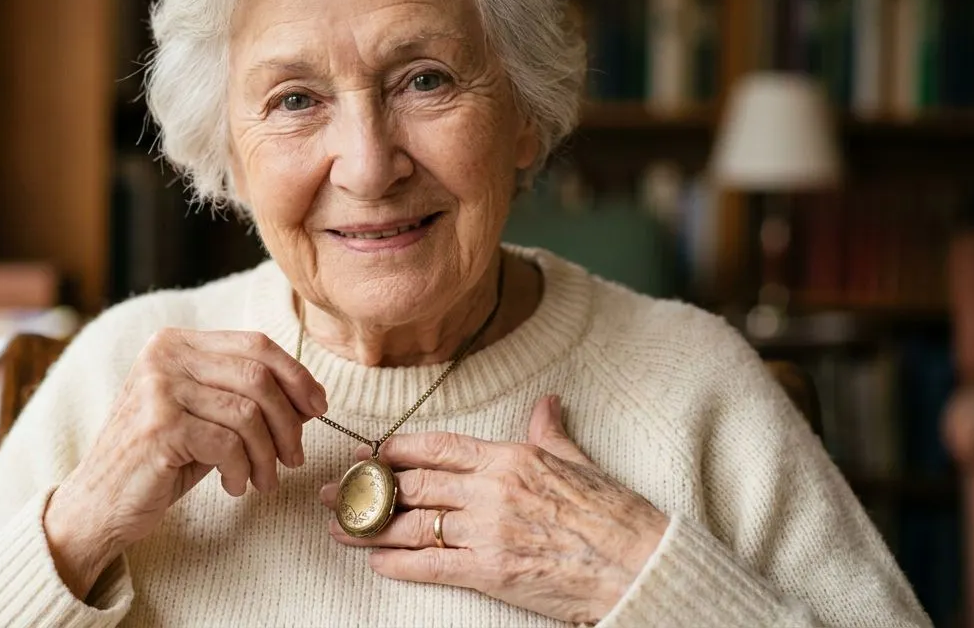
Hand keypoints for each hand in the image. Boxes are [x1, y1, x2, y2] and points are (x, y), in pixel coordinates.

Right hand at [45, 329, 326, 597]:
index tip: (318, 407)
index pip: (255, 344)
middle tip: (294, 457)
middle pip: (258, 376)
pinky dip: (242, 470)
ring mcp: (158, 389)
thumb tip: (311, 397)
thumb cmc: (159, 460)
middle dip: (288, 422)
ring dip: (267, 454)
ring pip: (248, 413)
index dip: (296, 375)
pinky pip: (228, 444)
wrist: (98, 503)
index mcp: (175, 342)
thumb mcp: (205, 418)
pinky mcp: (159, 428)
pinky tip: (235, 486)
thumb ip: (248, 398)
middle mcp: (164, 356)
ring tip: (263, 479)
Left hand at [321, 395, 665, 622]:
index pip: (436, 446)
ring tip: (339, 527)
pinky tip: (376, 560)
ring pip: (413, 524)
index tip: (370, 453)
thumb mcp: (577, 460)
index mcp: (509, 457)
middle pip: (413, 484)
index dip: (395, 449)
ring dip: (369, 526)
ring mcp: (488, 530)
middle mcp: (491, 489)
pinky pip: (432, 565)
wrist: (637, 562)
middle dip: (368, 488)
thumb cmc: (612, 514)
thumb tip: (545, 403)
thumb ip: (548, 432)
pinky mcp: (491, 571)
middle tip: (336, 491)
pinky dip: (399, 562)